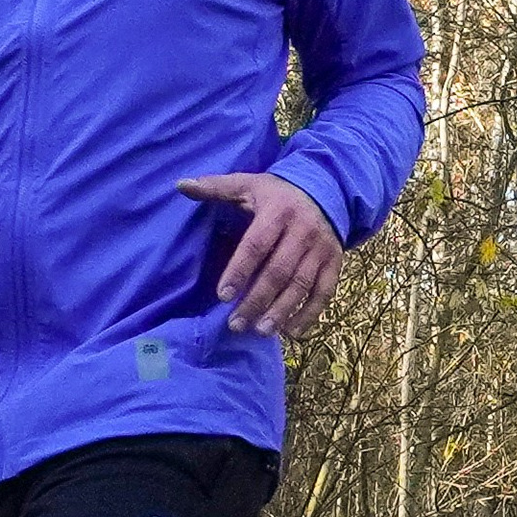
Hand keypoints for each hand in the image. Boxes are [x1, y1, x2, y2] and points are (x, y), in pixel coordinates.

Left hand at [179, 170, 343, 338]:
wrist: (326, 191)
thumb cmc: (277, 194)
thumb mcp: (248, 184)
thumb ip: (216, 187)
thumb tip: (181, 185)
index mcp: (278, 211)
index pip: (256, 245)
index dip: (239, 271)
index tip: (222, 296)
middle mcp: (303, 231)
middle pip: (278, 272)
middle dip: (256, 300)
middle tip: (235, 324)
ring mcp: (322, 249)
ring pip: (301, 286)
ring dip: (280, 312)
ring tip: (259, 331)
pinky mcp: (335, 263)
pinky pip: (324, 292)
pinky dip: (309, 314)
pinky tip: (291, 332)